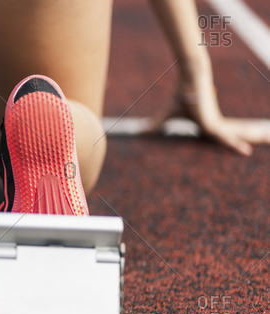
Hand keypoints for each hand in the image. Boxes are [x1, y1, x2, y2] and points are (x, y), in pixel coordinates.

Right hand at [144, 79, 269, 155]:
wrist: (189, 79)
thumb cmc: (180, 94)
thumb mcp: (167, 116)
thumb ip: (156, 127)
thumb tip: (139, 133)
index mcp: (209, 124)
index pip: (225, 136)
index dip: (236, 141)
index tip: (247, 148)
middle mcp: (216, 125)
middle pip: (238, 135)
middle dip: (255, 137)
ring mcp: (216, 124)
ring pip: (238, 136)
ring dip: (255, 139)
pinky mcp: (212, 124)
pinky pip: (225, 138)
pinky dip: (234, 145)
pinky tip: (246, 152)